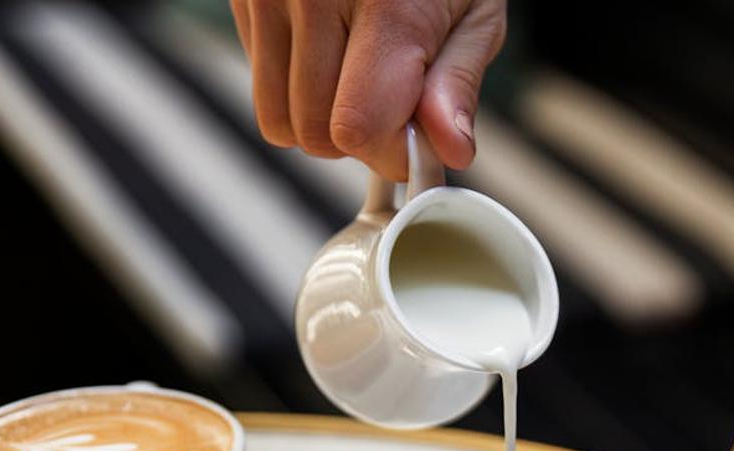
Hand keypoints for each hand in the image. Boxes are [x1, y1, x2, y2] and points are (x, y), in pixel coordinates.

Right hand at [229, 0, 505, 174]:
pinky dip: (295, 81)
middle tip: (390, 96)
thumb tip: (450, 150)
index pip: (357, 129)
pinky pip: (260, 83)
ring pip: (278, 119)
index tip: (415, 139)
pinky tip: (327, 44)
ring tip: (356, 70)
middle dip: (357, 137)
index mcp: (385, 5)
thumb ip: (458, 84)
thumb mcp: (473, 12)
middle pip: (315, 134)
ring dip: (320, 116)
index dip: (390, 153)